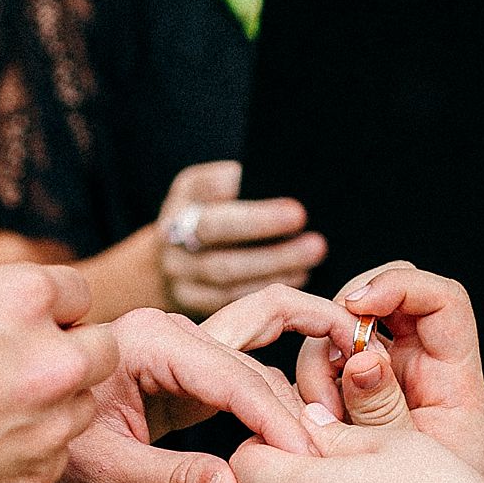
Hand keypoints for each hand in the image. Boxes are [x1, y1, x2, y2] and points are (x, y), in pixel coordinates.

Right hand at [0, 263, 115, 482]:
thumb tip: (16, 323)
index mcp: (18, 298)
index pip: (77, 292)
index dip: (54, 310)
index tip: (33, 326)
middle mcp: (49, 356)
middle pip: (103, 348)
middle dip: (73, 356)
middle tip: (27, 372)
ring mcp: (50, 419)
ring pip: (85, 404)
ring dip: (56, 406)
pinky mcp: (40, 471)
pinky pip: (59, 452)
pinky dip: (33, 451)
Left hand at [49, 288, 362, 482]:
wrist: (18, 437)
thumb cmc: (56, 454)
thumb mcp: (107, 473)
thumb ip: (173, 481)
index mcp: (144, 342)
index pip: (229, 376)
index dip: (274, 419)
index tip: (307, 458)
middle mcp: (168, 332)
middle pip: (251, 365)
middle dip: (293, 411)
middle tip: (329, 460)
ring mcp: (180, 347)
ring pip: (256, 365)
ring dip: (292, 402)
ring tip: (326, 446)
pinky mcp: (188, 370)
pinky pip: (244, 376)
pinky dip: (276, 402)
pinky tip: (305, 431)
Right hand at [156, 160, 328, 317]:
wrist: (176, 263)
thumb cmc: (215, 221)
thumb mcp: (217, 194)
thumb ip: (244, 186)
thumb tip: (289, 181)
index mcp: (184, 197)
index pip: (206, 186)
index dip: (236, 185)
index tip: (282, 193)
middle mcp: (171, 233)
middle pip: (214, 229)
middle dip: (261, 224)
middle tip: (303, 220)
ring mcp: (177, 271)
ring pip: (224, 270)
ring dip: (273, 262)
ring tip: (312, 252)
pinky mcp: (189, 301)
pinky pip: (229, 298)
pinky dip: (265, 287)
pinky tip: (297, 277)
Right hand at [295, 263, 483, 482]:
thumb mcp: (420, 460)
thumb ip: (388, 411)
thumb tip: (360, 361)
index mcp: (452, 372)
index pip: (440, 299)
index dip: (400, 286)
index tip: (361, 307)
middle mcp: (417, 366)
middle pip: (378, 302)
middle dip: (341, 322)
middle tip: (331, 372)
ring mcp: (382, 381)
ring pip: (337, 338)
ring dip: (317, 367)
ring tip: (321, 423)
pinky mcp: (349, 403)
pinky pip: (320, 378)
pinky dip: (306, 394)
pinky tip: (308, 433)